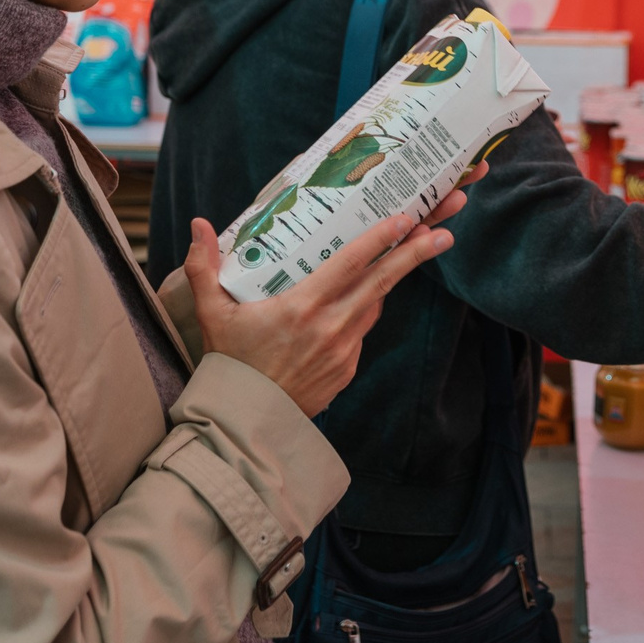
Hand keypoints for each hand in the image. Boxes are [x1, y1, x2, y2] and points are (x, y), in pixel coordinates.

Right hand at [179, 191, 466, 415]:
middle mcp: (330, 328)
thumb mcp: (212, 313)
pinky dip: (364, 310)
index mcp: (301, 308)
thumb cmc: (228, 364)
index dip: (379, 241)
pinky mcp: (347, 369)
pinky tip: (366, 294)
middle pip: (381, 283)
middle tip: (445, 229)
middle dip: (416, 254)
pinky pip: (362, 331)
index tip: (405, 219)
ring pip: (374, 305)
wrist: (246, 422)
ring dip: (394, 278)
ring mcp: (343, 352)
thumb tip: (198, 223)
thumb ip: (204, 266)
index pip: (349, 266)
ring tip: (418, 248)